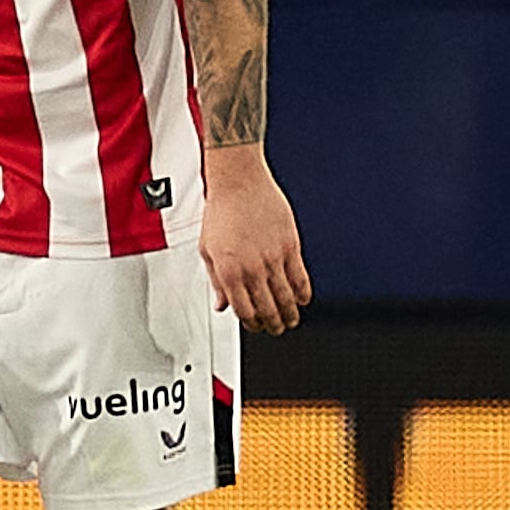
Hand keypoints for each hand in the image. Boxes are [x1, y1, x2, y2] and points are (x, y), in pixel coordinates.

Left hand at [200, 148, 310, 332]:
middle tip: (276, 328)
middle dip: (273, 325)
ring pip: (286, 299)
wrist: (238, 181)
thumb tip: (221, 305)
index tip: (255, 326)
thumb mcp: (207, 249)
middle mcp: (252, 268)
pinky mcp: (290, 246)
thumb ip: (215, 281)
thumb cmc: (221, 210)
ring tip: (290, 320)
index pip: (244, 312)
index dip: (252, 324)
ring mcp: (273, 258)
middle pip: (268, 310)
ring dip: (290, 314)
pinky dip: (303, 293)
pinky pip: (300, 278)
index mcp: (228, 271)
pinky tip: (302, 299)